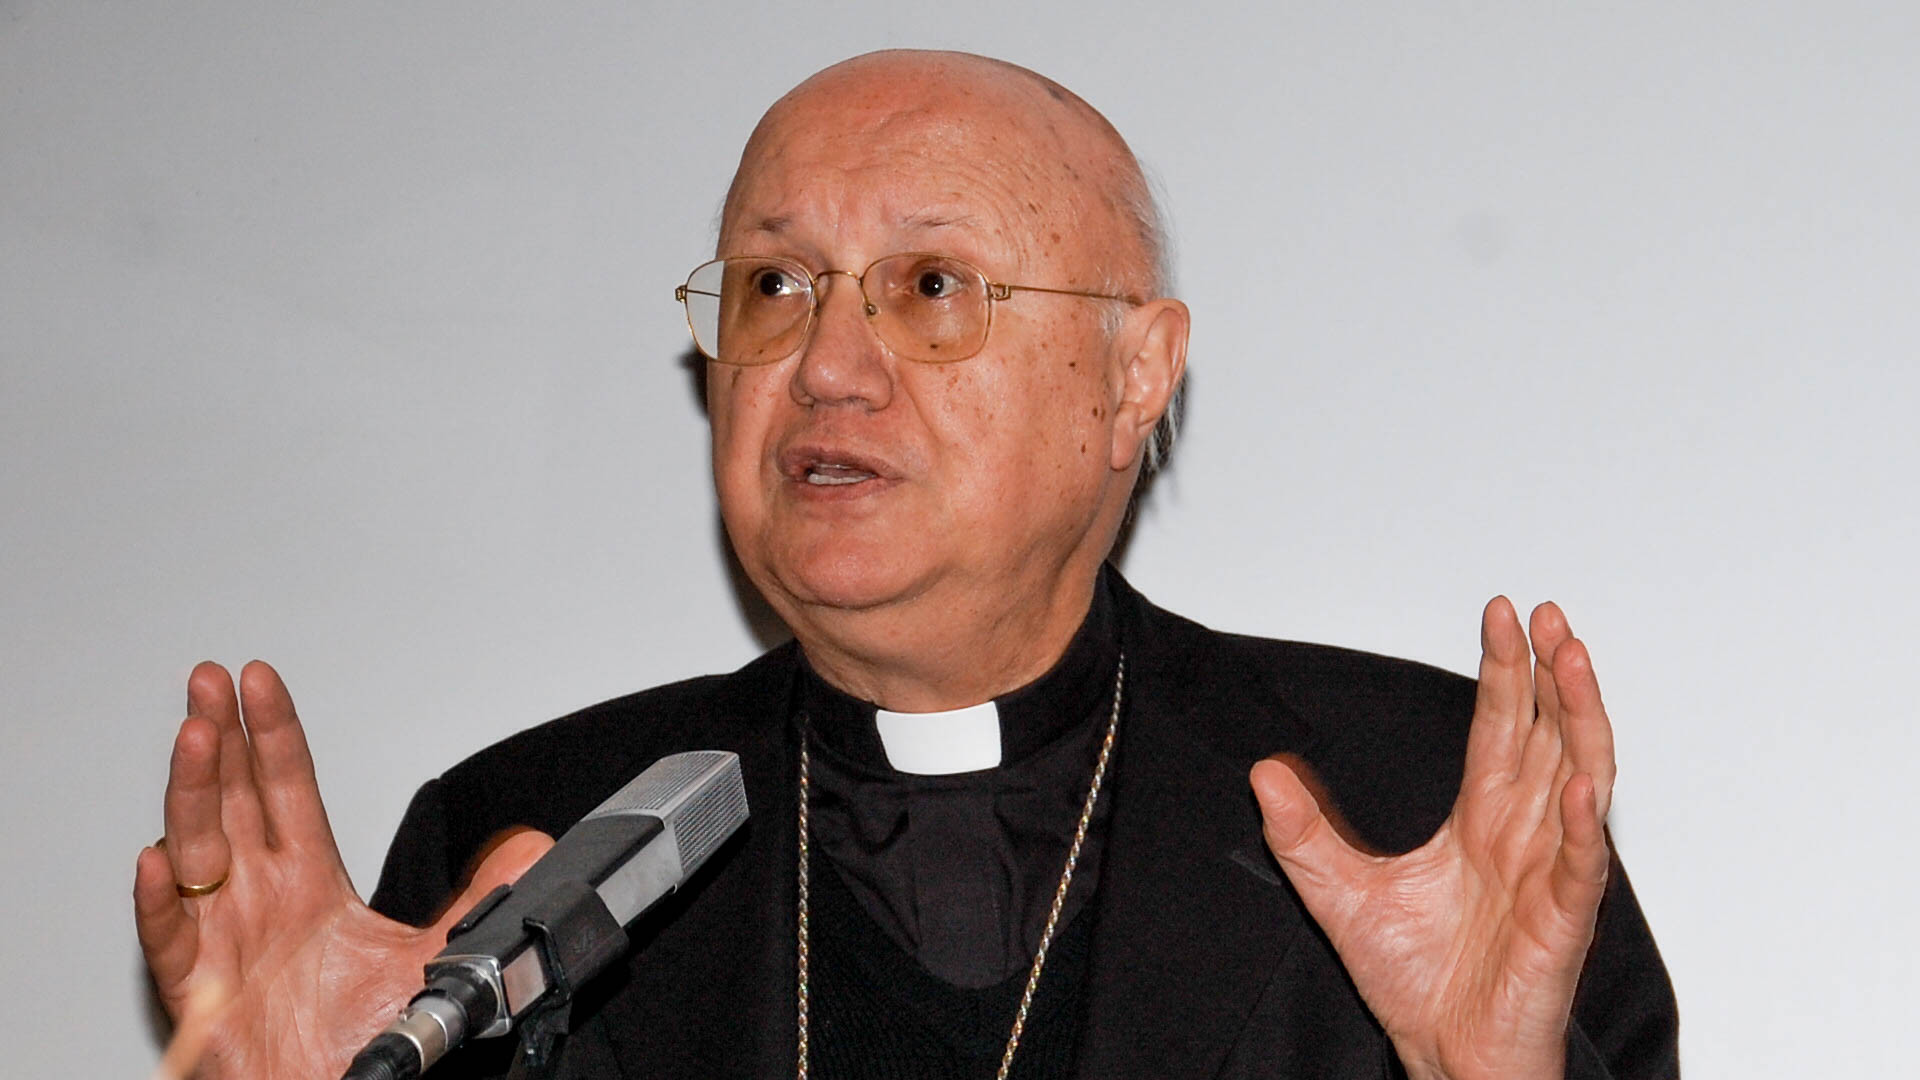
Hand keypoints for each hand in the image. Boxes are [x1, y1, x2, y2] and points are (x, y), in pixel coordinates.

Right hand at [134, 661, 551, 1079]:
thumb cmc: (365, 1039)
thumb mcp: (433, 957)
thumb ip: (477, 901)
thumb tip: (529, 852)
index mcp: (309, 885)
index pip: (287, 790)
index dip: (275, 735)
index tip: (261, 683)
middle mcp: (260, 901)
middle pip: (233, 801)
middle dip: (222, 737)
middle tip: (211, 682)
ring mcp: (224, 940)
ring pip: (197, 851)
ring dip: (193, 793)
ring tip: (199, 739)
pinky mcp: (198, 993)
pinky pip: (171, 941)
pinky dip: (163, 902)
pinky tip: (161, 861)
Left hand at [1249, 598, 1613, 1079]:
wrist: (1443, 1055)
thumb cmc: (1417, 983)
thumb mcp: (1339, 894)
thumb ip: (1303, 833)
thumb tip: (1265, 772)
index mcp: (1481, 821)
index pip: (1500, 727)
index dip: (1505, 672)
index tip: (1499, 616)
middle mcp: (1523, 836)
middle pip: (1549, 736)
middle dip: (1552, 674)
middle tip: (1548, 615)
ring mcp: (1549, 874)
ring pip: (1580, 780)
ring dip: (1581, 720)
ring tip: (1573, 664)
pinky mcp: (1561, 923)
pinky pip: (1580, 867)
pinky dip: (1584, 827)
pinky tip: (1581, 786)